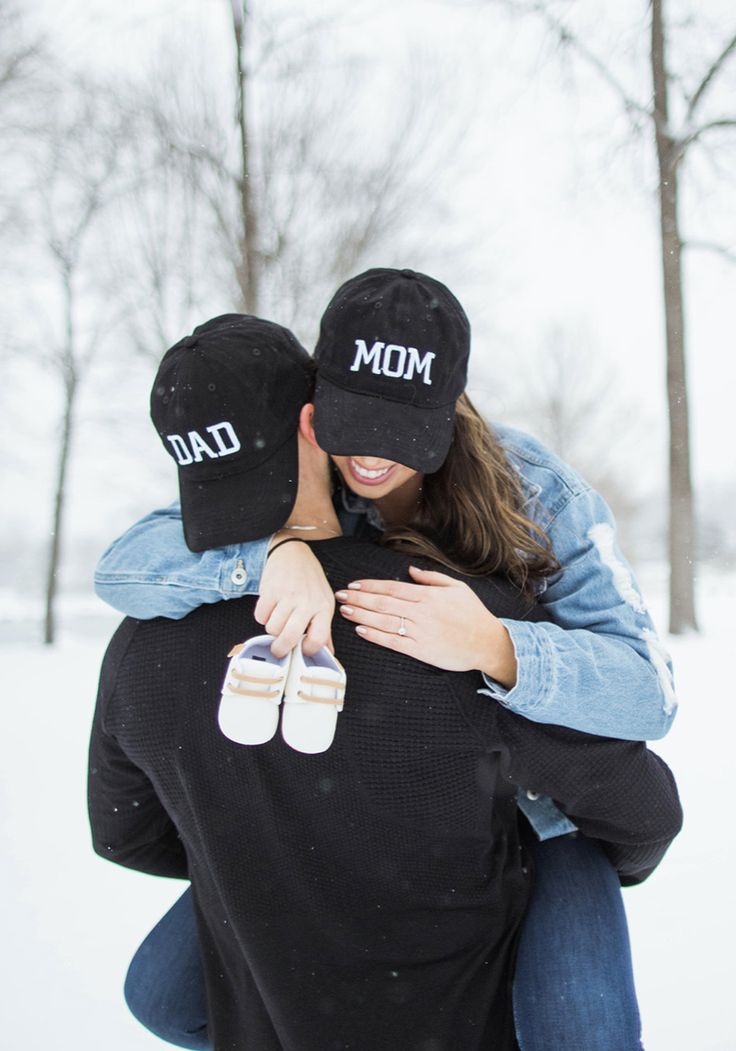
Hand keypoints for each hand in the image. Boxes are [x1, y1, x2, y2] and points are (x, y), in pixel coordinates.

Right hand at [255, 540, 334, 657]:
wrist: (293, 553)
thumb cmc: (310, 581)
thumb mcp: (324, 602)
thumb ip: (324, 629)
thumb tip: (328, 655)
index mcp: (323, 607)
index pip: (318, 639)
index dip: (308, 650)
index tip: (302, 651)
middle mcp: (306, 601)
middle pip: (290, 637)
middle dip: (281, 650)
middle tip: (278, 650)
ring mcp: (287, 595)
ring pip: (272, 629)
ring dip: (272, 630)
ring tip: (277, 620)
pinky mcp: (270, 590)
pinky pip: (260, 617)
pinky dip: (262, 617)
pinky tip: (270, 609)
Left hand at [335, 565, 517, 685]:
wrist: (488, 643)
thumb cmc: (473, 614)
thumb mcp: (457, 587)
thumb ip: (431, 578)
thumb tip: (410, 571)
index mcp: (428, 595)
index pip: (391, 587)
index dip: (370, 586)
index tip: (353, 585)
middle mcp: (420, 612)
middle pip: (382, 603)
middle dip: (358, 598)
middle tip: (339, 596)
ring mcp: (419, 632)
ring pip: (384, 621)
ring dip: (361, 615)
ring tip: (345, 611)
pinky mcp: (420, 650)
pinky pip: (393, 642)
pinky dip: (375, 636)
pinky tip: (361, 631)